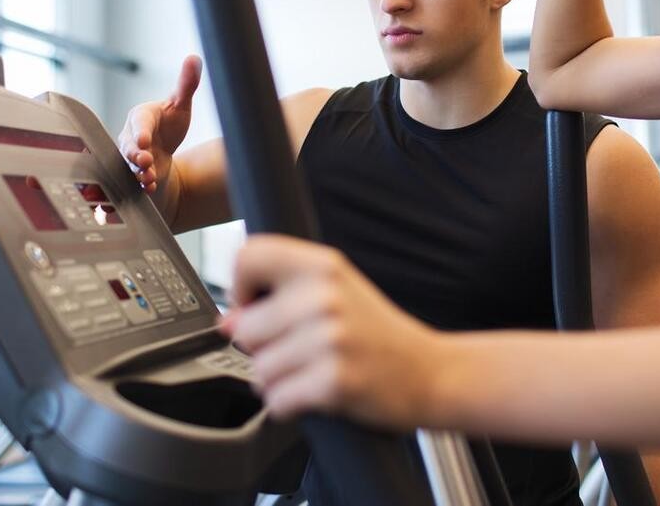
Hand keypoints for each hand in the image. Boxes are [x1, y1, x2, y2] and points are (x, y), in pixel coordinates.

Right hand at [118, 55, 201, 193]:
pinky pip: (133, 179)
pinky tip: (150, 187)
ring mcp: (132, 156)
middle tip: (144, 161)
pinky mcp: (136, 173)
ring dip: (139, 172)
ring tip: (148, 178)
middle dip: (135, 154)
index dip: (140, 131)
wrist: (165, 150)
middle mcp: (132, 136)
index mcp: (142, 116)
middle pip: (129, 145)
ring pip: (130, 164)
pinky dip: (142, 184)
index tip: (144, 140)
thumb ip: (186, 84)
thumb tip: (195, 58)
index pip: (139, 122)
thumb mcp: (181, 105)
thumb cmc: (170, 123)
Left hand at [222, 235, 444, 427]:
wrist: (431, 372)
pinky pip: (277, 400)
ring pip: (258, 369)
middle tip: (300, 350)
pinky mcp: (334, 381)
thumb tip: (228, 320)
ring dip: (278, 380)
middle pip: (244, 328)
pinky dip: (290, 405)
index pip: (249, 255)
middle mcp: (325, 296)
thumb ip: (281, 294)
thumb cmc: (378, 334)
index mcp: (323, 265)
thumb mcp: (335, 293)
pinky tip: (317, 392)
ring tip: (313, 371)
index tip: (256, 305)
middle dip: (262, 349)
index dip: (241, 286)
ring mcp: (330, 339)